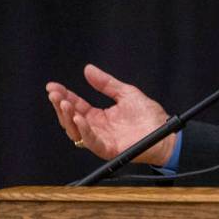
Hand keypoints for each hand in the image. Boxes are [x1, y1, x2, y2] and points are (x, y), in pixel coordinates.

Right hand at [46, 64, 175, 165]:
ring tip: (63, 102)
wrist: (166, 132)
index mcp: (99, 116)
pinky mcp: (108, 149)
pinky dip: (82, 130)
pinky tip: (78, 117)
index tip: (52, 85)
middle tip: (53, 92)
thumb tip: (88, 69)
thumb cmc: (149, 116)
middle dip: (60, 105)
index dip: (64, 95)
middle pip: (71, 118)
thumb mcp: (125, 93)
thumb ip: (106, 83)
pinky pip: (90, 141)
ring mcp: (101, 139)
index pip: (76, 105)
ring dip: (66, 116)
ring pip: (75, 130)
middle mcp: (97, 128)